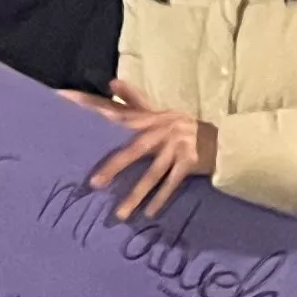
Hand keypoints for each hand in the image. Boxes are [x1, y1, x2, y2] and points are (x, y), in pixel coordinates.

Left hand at [80, 84, 217, 221]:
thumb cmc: (184, 128)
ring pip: (153, 173)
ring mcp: (178, 147)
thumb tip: (112, 82)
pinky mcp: (190, 162)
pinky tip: (149, 214)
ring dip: (136, 194)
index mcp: (153, 118)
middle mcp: (164, 130)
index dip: (97, 111)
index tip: (74, 116)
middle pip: (135, 150)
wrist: (222, 141)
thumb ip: (134, 100)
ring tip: (120, 214)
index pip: (121, 115)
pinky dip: (161, 199)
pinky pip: (172, 183)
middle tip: (94, 184)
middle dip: (114, 167)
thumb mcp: (160, 112)